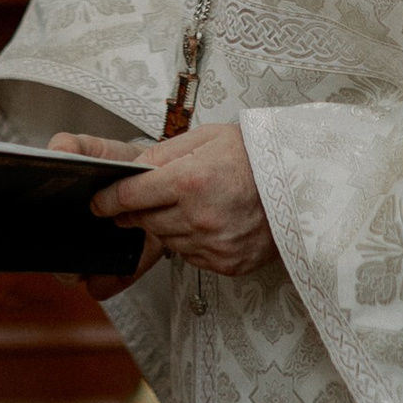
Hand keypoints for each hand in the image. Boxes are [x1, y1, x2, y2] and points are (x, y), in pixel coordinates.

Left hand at [52, 121, 274, 278]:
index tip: (99, 203)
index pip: (131, 197)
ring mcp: (213, 245)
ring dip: (167, 225)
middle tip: (139, 201)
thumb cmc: (255, 155)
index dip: (109, 200)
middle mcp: (198, 217)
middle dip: (136, 211)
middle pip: (145, 221)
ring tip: (189, 205)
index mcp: (189, 181)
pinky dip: (192, 241)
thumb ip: (165, 153)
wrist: (304, 182)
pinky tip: (208, 222)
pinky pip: (192, 256)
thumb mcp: (207, 138)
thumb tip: (133, 170)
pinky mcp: (227, 264)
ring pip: (168, 240)